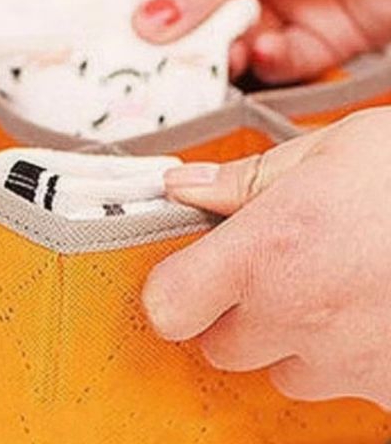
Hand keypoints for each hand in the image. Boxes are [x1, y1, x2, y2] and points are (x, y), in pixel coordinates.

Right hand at [133, 0, 390, 82]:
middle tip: (149, 63)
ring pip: (229, 37)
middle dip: (173, 33)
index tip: (109, 26)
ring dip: (219, 53)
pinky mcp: (320, 30)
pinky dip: (268, 60)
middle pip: (191, 3)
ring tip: (210, 64)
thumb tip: (147, 22)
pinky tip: (268, 50)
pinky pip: (277, 56)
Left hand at [142, 108, 390, 407]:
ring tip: (336, 282)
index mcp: (269, 251)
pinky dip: (346, 356)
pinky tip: (374, 309)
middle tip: (272, 266)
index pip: (168, 305)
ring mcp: (351, 363)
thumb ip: (245, 179)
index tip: (186, 268)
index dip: (171, 288)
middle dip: (233, 309)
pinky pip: (343, 387)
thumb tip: (184, 185)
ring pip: (281, 369)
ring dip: (291, 336)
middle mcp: (301, 316)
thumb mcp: (329, 149)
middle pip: (220, 343)